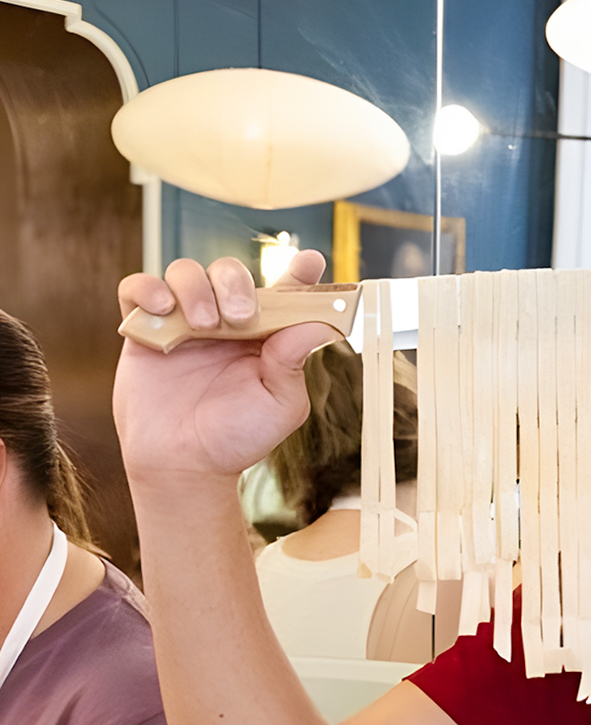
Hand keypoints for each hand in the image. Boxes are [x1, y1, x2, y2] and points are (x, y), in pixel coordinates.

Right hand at [113, 251, 341, 482]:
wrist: (183, 464)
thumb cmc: (237, 437)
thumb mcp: (280, 404)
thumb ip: (295, 362)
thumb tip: (318, 324)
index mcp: (265, 335)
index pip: (284, 292)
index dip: (298, 272)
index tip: (311, 260)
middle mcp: (226, 321)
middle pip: (230, 271)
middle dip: (236, 283)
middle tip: (241, 317)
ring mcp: (184, 322)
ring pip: (186, 271)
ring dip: (196, 288)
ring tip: (203, 325)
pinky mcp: (145, 330)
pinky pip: (138, 288)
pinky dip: (148, 288)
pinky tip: (163, 309)